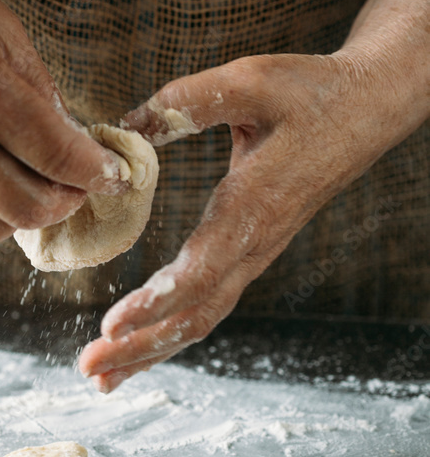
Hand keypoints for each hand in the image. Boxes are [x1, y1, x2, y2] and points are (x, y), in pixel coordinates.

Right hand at [0, 0, 124, 239]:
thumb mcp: (6, 34)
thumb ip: (45, 97)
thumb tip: (77, 146)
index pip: (60, 158)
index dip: (99, 174)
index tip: (115, 176)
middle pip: (29, 209)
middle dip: (68, 203)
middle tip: (79, 185)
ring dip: (27, 213)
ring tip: (38, 185)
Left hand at [79, 48, 423, 390]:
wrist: (367, 108)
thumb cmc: (312, 93)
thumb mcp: (250, 80)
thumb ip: (188, 101)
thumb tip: (126, 124)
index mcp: (253, 206)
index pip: (200, 272)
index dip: (155, 304)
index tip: (112, 328)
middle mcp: (255, 244)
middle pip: (196, 313)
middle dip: (141, 346)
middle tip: (88, 369)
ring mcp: (256, 253)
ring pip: (203, 318)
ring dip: (153, 349)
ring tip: (104, 376)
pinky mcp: (252, 250)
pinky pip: (211, 303)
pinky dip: (172, 331)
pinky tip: (143, 344)